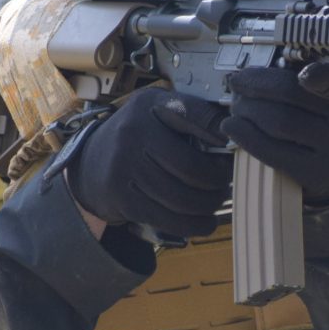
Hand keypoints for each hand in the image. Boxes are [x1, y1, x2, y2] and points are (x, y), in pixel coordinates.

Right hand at [67, 88, 232, 239]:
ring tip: (216, 200)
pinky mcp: (123, 199)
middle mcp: (133, 133)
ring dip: (209, 205)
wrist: (91, 164)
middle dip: (219, 181)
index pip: (197, 116)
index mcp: (150, 105)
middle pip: (193, 168)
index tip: (236, 148)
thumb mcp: (159, 113)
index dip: (223, 134)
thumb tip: (237, 138)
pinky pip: (169, 219)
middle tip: (226, 183)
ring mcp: (124, 167)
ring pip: (183, 198)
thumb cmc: (140, 137)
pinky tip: (206, 221)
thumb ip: (193, 118)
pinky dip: (195, 224)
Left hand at [223, 64, 328, 203]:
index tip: (305, 74)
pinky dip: (244, 135)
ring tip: (236, 105)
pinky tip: (231, 126)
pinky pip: (270, 151)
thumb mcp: (320, 98)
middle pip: (290, 94)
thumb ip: (294, 82)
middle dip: (255, 85)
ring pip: (278, 121)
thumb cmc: (318, 121)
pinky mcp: (313, 173)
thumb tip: (247, 75)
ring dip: (246, 109)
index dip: (320, 78)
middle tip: (237, 83)